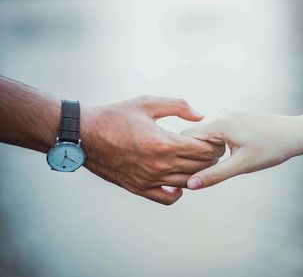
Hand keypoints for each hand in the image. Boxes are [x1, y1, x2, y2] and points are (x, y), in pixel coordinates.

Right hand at [80, 95, 224, 204]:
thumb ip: (177, 106)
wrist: (85, 135)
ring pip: (188, 183)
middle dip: (212, 158)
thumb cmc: (115, 116)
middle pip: (200, 167)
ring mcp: (150, 179)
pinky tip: (179, 179)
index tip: (216, 140)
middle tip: (213, 150)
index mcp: (163, 143)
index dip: (215, 145)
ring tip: (199, 162)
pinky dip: (178, 191)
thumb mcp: (147, 103)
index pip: (203, 150)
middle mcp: (159, 165)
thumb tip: (199, 116)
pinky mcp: (140, 188)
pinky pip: (168, 198)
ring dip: (199, 174)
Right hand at [182, 109, 302, 188]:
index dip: (183, 155)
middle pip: (195, 135)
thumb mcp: (242, 165)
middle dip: (195, 154)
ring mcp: (228, 113)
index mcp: (220, 123)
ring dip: (206, 150)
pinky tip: (228, 155)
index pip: (186, 137)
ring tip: (219, 164)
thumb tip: (190, 185)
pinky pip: (216, 131)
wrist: (295, 134)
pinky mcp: (234, 117)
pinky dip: (216, 144)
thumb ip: (214, 175)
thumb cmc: (271, 149)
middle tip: (202, 173)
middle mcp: (221, 114)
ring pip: (206, 134)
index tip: (186, 171)